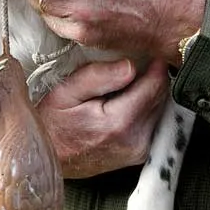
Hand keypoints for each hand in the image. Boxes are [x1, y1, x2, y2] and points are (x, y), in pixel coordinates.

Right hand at [36, 57, 169, 177]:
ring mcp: (139, 151)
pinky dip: (144, 108)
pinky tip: (126, 102)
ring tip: (128, 83)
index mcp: (119, 122)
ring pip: (159, 108)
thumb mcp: (65, 92)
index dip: (156, 64)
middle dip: (153, 77)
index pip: (156, 85)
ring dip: (149, 92)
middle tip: (138, 61)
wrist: (49, 158)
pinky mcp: (139, 155)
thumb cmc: (53, 123)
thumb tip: (131, 66)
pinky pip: (152, 122)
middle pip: (161, 97)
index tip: (151, 50)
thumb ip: (98, 76)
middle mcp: (135, 140)